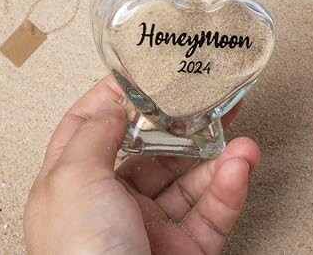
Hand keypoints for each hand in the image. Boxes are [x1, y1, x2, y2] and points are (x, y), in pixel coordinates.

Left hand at [24, 77, 259, 253]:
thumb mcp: (72, 181)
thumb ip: (92, 134)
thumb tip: (113, 104)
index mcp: (74, 185)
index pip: (89, 127)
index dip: (113, 98)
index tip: (142, 74)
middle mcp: (110, 203)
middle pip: (151, 149)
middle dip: (181, 124)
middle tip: (206, 100)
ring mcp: (149, 226)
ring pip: (189, 179)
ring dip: (218, 156)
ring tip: (240, 136)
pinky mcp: (184, 249)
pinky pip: (211, 211)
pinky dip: (229, 187)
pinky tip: (240, 165)